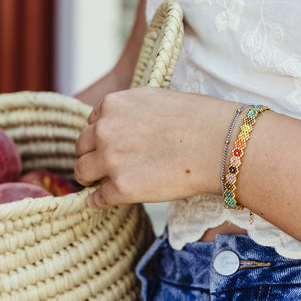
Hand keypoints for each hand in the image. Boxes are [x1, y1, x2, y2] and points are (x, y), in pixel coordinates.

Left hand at [74, 87, 239, 208]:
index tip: (112, 146)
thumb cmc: (198, 119)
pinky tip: (104, 201)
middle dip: (92, 155)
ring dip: (91, 178)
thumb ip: (130, 110)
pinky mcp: (121, 187)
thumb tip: (117, 126)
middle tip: (105, 166)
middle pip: (81, 147)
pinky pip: (95, 199)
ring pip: (81, 172)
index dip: (101, 136)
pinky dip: (97, 201)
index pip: (91, 123)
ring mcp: (110, 159)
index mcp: (113, 104)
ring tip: (104, 183)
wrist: (219, 144)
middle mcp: (105, 129)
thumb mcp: (155, 99)